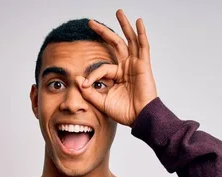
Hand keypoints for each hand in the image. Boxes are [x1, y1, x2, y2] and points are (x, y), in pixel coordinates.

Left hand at [76, 9, 157, 126]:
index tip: (85, 85)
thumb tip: (78, 80)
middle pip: (115, 44)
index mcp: (117, 75)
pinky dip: (141, 34)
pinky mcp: (143, 65)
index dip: (92, 75)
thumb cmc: (124, 112)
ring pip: (129, 40)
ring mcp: (135, 64)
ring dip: (124, 26)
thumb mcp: (101, 101)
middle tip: (91, 23)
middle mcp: (126, 67)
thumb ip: (89, 92)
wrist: (139, 118)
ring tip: (118, 12)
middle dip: (103, 32)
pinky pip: (143, 46)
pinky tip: (138, 22)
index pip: (101, 67)